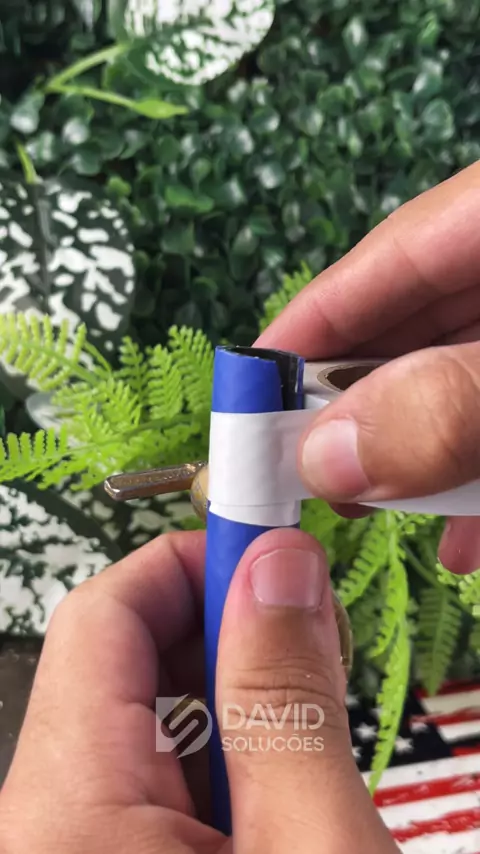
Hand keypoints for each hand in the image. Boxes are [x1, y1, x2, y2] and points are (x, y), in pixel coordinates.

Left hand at [0, 530, 396, 853]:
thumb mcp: (314, 850)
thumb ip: (290, 699)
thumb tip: (278, 571)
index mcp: (69, 817)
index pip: (106, 614)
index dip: (193, 560)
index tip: (267, 543)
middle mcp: (50, 825)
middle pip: (125, 656)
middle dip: (228, 629)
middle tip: (312, 639)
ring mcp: (77, 842)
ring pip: (149, 710)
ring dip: (237, 693)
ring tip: (308, 727)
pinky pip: (157, 767)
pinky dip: (227, 748)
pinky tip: (281, 777)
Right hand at [257, 161, 479, 573]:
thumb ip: (446, 405)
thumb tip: (326, 457)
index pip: (373, 268)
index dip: (303, 335)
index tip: (247, 404)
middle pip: (409, 331)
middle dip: (359, 413)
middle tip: (312, 479)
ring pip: (454, 380)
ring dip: (422, 453)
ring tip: (382, 511)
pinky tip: (468, 532)